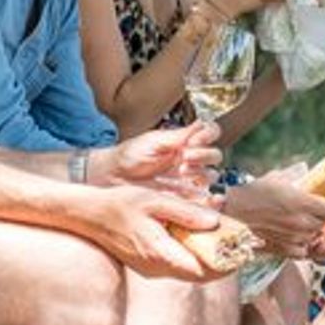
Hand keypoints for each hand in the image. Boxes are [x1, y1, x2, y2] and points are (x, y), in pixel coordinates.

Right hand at [76, 185, 227, 281]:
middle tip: (242, 248)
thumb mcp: (155, 201)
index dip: (226, 265)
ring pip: (189, 272)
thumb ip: (185, 212)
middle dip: (222, 264)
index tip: (244, 253)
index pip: (202, 270)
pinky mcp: (148, 266)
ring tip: (227, 243)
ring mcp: (151, 270)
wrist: (90, 216)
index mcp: (160, 255)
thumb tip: (215, 221)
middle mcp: (156, 269)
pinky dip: (194, 256)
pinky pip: (178, 266)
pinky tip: (202, 240)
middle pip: (199, 275)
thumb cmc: (121, 205)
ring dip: (209, 261)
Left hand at [98, 121, 222, 195]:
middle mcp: (190, 161)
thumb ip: (179, 136)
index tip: (195, 140)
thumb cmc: (129, 156)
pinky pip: (205, 201)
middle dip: (203, 155)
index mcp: (184, 143)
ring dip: (203, 173)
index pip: (210, 134)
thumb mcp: (153, 142)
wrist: (111, 178)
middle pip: (213, 156)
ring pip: (211, 176)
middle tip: (184, 158)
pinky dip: (213, 201)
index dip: (208, 135)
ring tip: (183, 173)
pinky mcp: (185, 200)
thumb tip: (201, 123)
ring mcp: (188, 181)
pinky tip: (212, 198)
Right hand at [222, 175, 324, 255]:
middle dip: (323, 221)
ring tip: (301, 226)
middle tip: (315, 216)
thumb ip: (298, 183)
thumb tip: (310, 182)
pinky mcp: (283, 250)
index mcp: (302, 201)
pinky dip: (306, 248)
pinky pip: (304, 253)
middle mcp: (302, 221)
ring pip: (315, 239)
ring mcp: (293, 238)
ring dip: (313, 234)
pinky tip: (302, 242)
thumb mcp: (278, 179)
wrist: (229, 212)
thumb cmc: (251, 193)